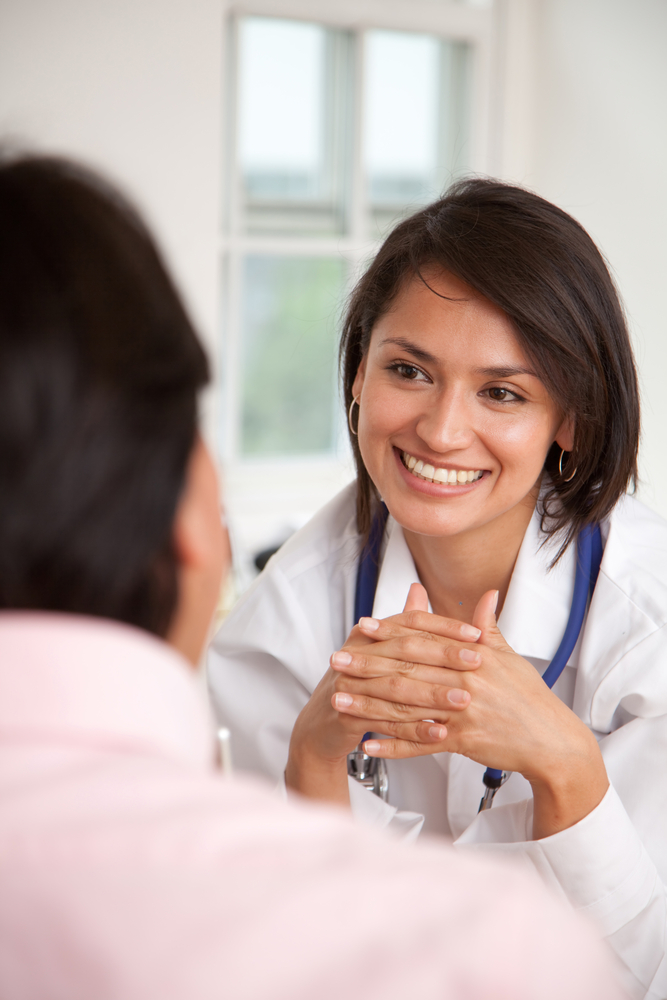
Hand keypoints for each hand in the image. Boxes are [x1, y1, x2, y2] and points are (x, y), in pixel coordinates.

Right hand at [284, 584, 479, 805]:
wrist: (323, 724)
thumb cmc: (360, 683)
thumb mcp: (381, 650)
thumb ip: (404, 622)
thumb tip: (420, 587)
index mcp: (370, 633)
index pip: (411, 622)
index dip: (444, 626)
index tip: (476, 634)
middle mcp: (357, 652)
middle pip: (406, 651)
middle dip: (444, 657)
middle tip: (478, 662)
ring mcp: (349, 683)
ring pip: (397, 687)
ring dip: (433, 695)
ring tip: (463, 700)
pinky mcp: (347, 713)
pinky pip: (386, 721)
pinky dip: (415, 729)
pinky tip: (439, 733)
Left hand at [332, 590, 608, 836]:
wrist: (551, 740)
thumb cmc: (529, 697)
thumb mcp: (509, 656)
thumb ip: (488, 626)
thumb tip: (487, 595)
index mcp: (473, 654)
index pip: (423, 638)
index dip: (390, 632)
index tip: (362, 627)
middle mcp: (465, 679)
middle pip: (407, 668)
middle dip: (368, 664)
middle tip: (336, 660)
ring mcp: (462, 711)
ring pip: (406, 706)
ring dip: (368, 704)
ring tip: (338, 700)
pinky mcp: (463, 741)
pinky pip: (420, 744)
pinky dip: (392, 746)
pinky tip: (366, 742)